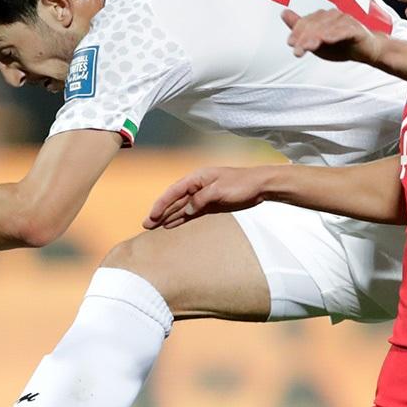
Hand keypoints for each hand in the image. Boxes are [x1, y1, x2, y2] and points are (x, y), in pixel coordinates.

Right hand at [145, 166, 274, 228]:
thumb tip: (186, 210)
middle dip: (160, 213)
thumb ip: (200, 200)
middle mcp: (197, 186)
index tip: (152, 216)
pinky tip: (171, 225)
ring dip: (168, 217)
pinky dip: (181, 219)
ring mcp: (203, 196)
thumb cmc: (241, 183)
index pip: (174, 191)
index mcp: (197, 178)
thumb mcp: (219, 190)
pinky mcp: (210, 205)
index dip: (161, 204)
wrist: (260, 186)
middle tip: (146, 226)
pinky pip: (191, 213)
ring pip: (181, 208)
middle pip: (174, 200)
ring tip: (154, 228)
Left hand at [282, 7, 380, 62]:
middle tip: (298, 51)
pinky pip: (345, 30)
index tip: (291, 44)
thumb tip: (283, 13)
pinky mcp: (356, 29)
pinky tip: (328, 39)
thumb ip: (301, 28)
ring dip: (317, 37)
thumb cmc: (341, 44)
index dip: (297, 32)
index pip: (306, 22)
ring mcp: (345, 21)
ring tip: (309, 47)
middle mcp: (333, 15)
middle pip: (315, 24)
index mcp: (322, 17)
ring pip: (328, 27)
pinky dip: (336, 34)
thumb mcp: (317, 39)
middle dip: (305, 38)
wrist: (366, 50)